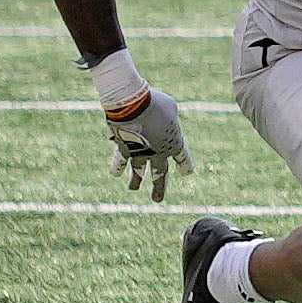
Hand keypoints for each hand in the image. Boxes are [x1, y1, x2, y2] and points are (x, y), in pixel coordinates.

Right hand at [105, 86, 190, 200]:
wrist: (133, 106)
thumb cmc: (155, 103)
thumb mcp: (170, 107)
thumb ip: (168, 117)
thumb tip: (161, 120)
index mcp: (174, 143)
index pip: (182, 157)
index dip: (185, 164)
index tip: (186, 172)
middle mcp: (159, 153)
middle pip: (160, 172)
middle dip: (159, 186)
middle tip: (158, 199)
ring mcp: (141, 153)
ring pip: (138, 172)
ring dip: (136, 180)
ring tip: (133, 188)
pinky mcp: (124, 149)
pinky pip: (120, 160)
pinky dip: (117, 166)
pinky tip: (115, 173)